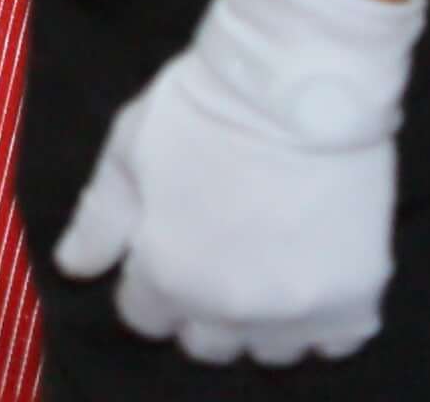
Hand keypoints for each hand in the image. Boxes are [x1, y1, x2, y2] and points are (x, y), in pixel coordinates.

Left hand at [52, 0, 417, 365]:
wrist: (297, 80)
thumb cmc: (203, 107)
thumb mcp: (129, 150)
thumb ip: (100, 220)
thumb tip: (73, 269)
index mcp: (168, 274)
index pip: (145, 317)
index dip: (149, 281)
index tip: (168, 246)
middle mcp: (230, 309)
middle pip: (207, 344)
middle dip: (202, 307)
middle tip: (220, 254)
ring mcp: (297, 309)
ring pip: (270, 349)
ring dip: (263, 319)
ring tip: (269, 265)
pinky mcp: (355, 297)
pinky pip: (337, 340)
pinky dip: (324, 319)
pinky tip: (314, 275)